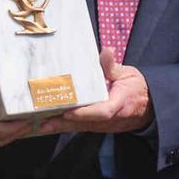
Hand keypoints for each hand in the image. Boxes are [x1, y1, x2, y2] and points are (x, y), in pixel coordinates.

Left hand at [38, 49, 153, 138]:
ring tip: (31, 124)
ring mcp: (97, 125)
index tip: (68, 111)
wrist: (146, 108)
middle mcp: (105, 119)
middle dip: (59, 123)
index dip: (85, 113)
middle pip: (80, 124)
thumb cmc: (136, 88)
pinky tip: (39, 123)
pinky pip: (72, 126)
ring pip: (73, 127)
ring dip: (53, 126)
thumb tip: (107, 51)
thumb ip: (113, 66)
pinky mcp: (90, 125)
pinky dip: (56, 125)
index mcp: (118, 104)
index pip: (102, 112)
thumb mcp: (128, 74)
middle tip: (38, 122)